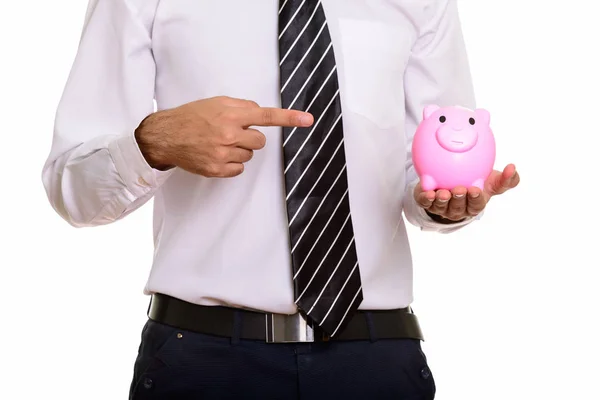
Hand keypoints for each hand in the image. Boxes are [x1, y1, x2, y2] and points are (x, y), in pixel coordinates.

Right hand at [135, 96, 313, 176]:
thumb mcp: (216, 103)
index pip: (266, 116)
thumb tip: (258, 113)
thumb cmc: (190, 117)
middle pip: (259, 141)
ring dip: (239, 150)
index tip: (307, 120)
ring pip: (249, 156)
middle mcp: (229, 134)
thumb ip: (240, 106)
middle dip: (250, 138)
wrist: (165, 136)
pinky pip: (239, 169)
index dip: (289, 118)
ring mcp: (223, 154)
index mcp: (231, 114)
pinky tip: (216, 155)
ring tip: (218, 143)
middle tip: (231, 133)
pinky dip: (231, 164)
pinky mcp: (217, 170)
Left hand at [414, 164, 519, 220]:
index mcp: (474, 205)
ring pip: (441, 207)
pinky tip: (428, 193)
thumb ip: (505, 178)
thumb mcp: (492, 181)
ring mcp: (442, 208)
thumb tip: (512, 168)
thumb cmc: (474, 182)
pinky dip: (426, 199)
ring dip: (442, 201)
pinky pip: (425, 203)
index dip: (475, 199)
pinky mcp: (427, 203)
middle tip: (460, 189)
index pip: (476, 204)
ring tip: (444, 192)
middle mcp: (458, 209)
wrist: (450, 181)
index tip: (475, 189)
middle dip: (459, 200)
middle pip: (458, 207)